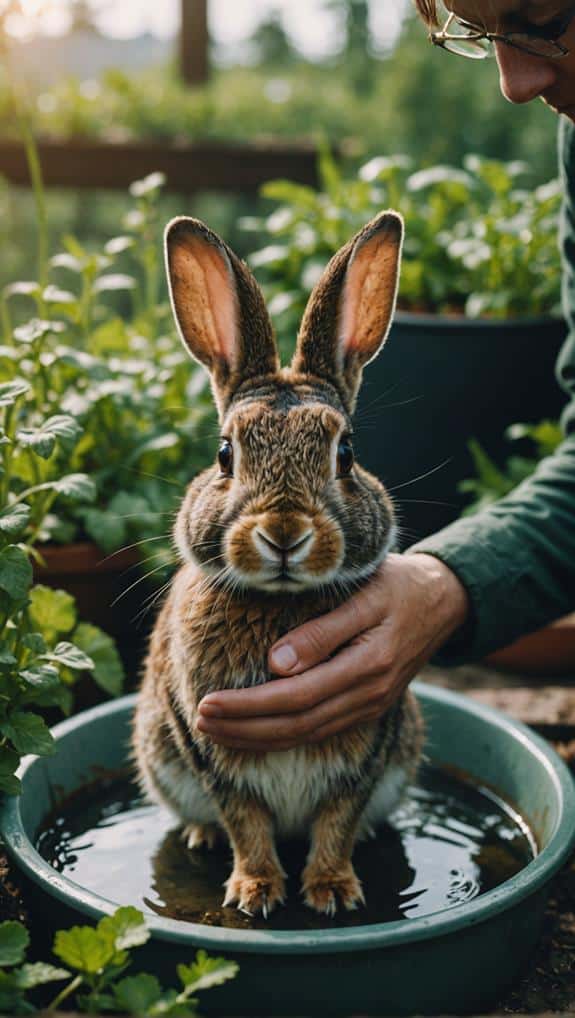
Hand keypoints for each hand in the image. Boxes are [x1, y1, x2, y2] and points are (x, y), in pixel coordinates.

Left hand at [196, 553, 468, 750]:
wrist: (445, 600)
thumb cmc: (399, 585)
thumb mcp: (365, 595)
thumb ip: (322, 631)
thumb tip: (274, 664)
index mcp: (368, 666)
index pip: (295, 698)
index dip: (248, 707)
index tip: (208, 702)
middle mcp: (369, 695)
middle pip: (295, 725)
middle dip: (243, 728)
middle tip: (199, 721)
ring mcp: (370, 706)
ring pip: (305, 735)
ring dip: (256, 737)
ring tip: (214, 732)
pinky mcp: (367, 707)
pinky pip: (318, 731)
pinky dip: (281, 736)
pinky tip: (253, 732)